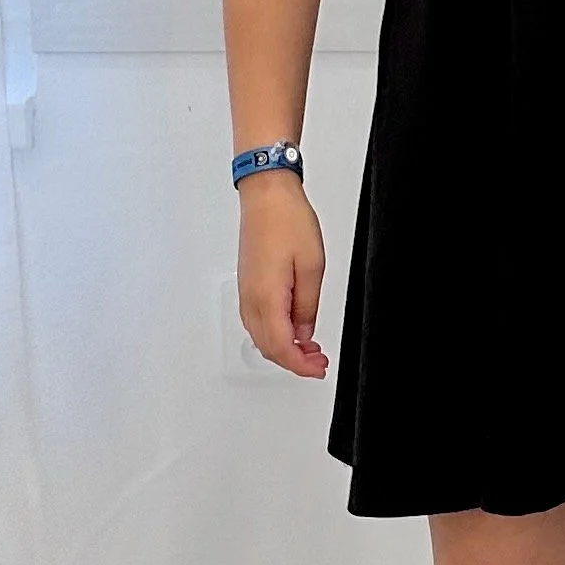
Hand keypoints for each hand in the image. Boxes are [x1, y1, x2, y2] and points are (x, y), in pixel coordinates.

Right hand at [237, 173, 329, 376]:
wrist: (266, 195)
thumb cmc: (287, 220)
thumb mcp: (312, 266)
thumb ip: (308, 306)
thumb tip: (305, 332)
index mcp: (267, 296)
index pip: (281, 347)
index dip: (301, 365)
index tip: (318, 368)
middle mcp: (251, 298)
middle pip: (268, 347)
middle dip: (294, 361)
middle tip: (318, 361)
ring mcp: (246, 292)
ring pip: (260, 337)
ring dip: (284, 348)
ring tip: (310, 348)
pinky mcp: (247, 284)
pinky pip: (257, 321)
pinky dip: (274, 333)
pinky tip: (292, 329)